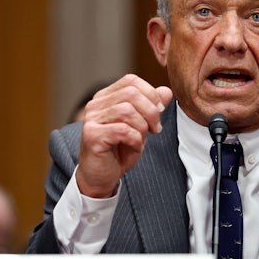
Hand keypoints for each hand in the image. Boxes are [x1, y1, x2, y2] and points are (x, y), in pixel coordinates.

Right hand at [76, 74, 172, 197]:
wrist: (101, 177)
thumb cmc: (119, 151)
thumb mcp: (141, 126)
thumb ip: (152, 107)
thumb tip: (166, 91)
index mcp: (106, 97)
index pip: (131, 81)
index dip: (151, 94)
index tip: (159, 111)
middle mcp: (95, 104)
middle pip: (131, 93)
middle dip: (151, 111)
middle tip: (155, 129)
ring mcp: (91, 119)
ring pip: (127, 110)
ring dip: (142, 127)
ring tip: (142, 139)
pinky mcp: (92, 135)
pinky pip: (122, 130)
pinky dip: (135, 139)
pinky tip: (133, 147)